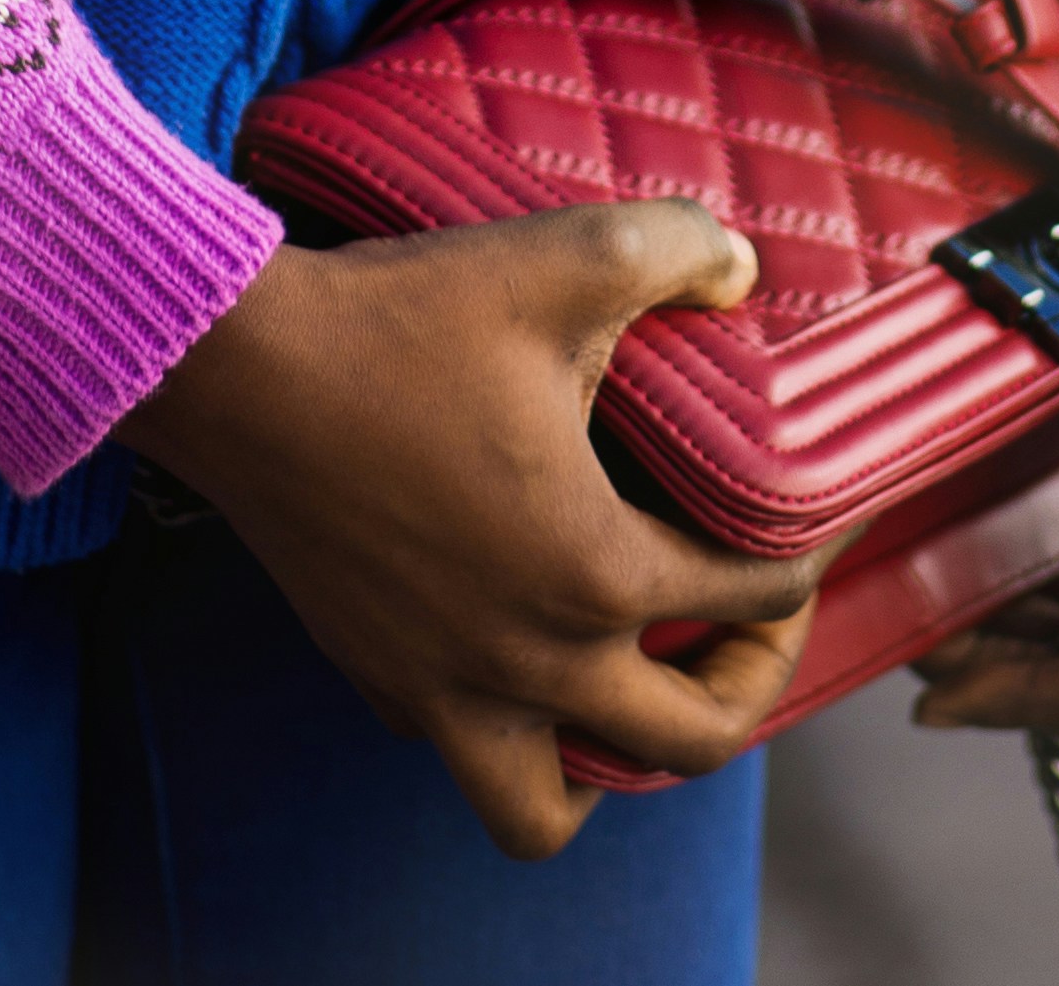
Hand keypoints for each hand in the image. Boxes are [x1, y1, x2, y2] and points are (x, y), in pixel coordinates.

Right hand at [122, 205, 820, 857]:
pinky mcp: (379, 679)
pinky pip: (467, 749)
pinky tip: (517, 637)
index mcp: (594, 573)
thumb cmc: (401, 322)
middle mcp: (529, 661)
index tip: (816, 519)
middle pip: (688, 741)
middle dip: (749, 682)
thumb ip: (675, 249)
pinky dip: (509, 724)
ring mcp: (444, 688)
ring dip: (610, 762)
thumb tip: (742, 266)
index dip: (806, 559)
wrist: (242, 372)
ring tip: (630, 678)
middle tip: (753, 621)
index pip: (751, 600)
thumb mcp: (562, 258)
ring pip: (547, 810)